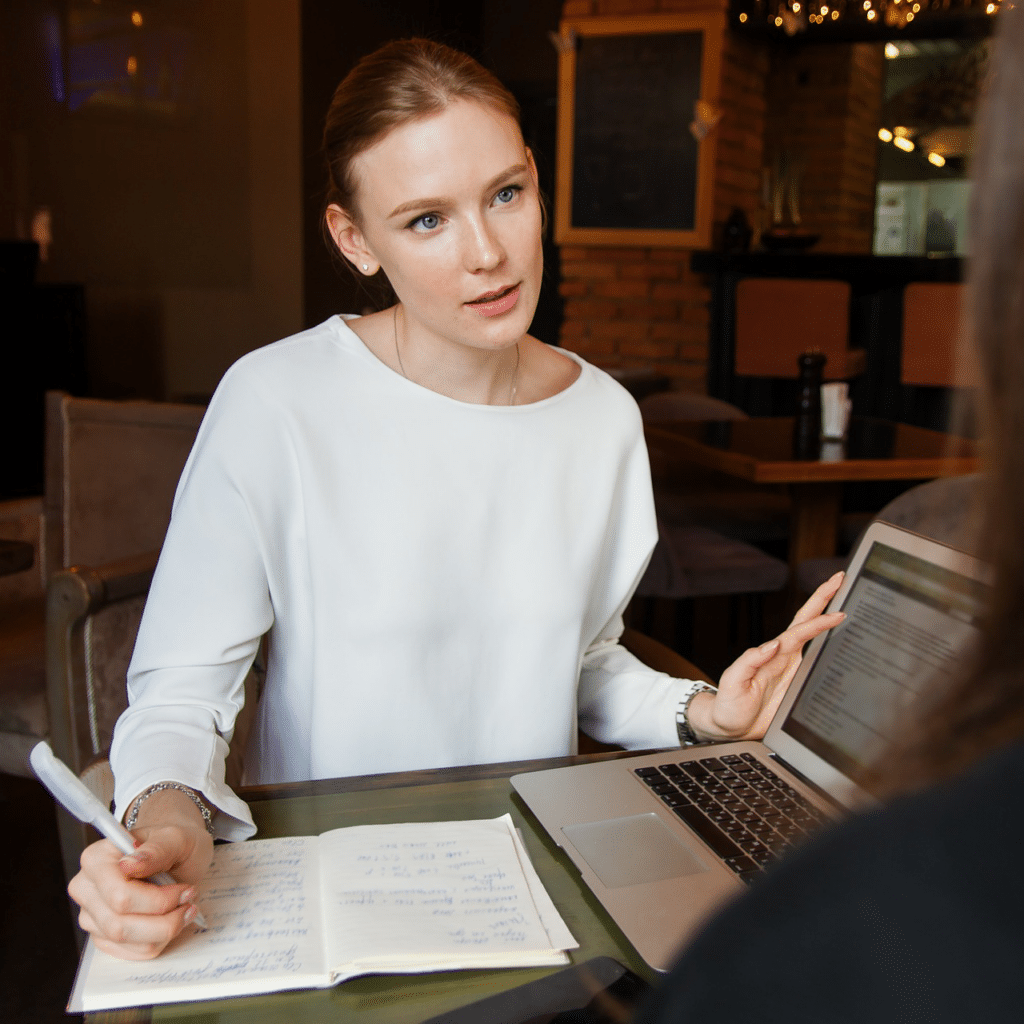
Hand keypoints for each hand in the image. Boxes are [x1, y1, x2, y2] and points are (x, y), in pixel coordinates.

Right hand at [68, 791, 214, 960]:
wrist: (173, 851)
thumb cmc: (173, 842)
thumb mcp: (176, 838)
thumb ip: (156, 849)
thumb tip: (129, 864)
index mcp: (96, 859)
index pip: (119, 896)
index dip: (158, 900)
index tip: (186, 890)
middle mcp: (85, 888)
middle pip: (119, 925)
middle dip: (164, 919)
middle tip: (190, 901)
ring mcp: (91, 915)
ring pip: (125, 941)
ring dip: (163, 930)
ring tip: (185, 909)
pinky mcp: (102, 935)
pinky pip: (130, 952)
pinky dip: (158, 940)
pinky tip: (170, 919)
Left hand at [687, 572, 845, 742]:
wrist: (729, 727)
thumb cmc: (729, 704)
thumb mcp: (733, 681)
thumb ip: (750, 661)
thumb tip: (772, 644)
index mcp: (772, 654)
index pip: (798, 631)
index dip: (818, 620)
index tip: (837, 612)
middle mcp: (784, 657)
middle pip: (807, 623)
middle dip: (823, 600)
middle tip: (840, 580)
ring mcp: (792, 669)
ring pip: (815, 639)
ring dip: (829, 618)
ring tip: (848, 601)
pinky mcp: (798, 685)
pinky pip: (818, 663)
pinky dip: (831, 648)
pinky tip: (845, 641)